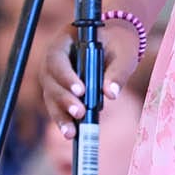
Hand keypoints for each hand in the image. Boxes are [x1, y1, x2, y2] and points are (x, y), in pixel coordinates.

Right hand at [41, 19, 138, 137]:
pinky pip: (57, 107)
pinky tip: (71, 134)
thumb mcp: (123, 52)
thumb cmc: (118, 44)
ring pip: (51, 97)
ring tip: (72, 132)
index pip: (57, 58)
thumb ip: (118, 70)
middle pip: (51, 80)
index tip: (81, 91)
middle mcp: (54, 59)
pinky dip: (64, 120)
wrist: (115, 44)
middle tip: (80, 112)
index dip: (65, 75)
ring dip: (60, 115)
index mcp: (65, 41)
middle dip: (64, 99)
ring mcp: (54, 76)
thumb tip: (111, 94)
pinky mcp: (59, 92)